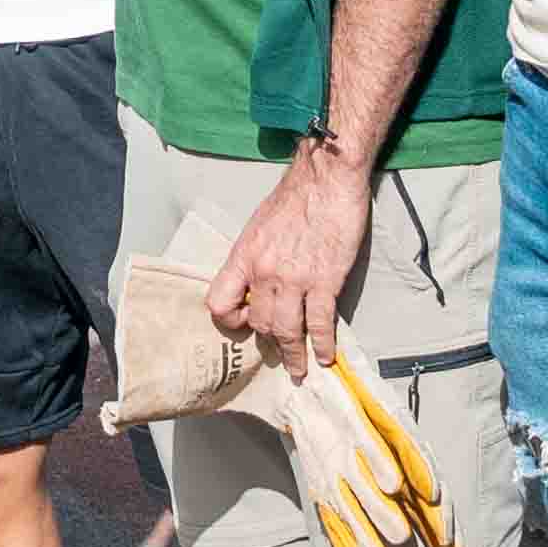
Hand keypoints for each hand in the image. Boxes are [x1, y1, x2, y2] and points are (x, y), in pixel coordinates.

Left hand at [205, 140, 374, 376]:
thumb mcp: (259, 224)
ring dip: (293, 354)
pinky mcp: (325, 282)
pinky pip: (320, 324)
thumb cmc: (295, 196)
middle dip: (269, 341)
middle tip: (279, 351)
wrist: (327, 178)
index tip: (245, 323)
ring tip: (299, 368)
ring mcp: (295, 280)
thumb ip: (255, 255)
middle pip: (259, 323)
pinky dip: (322, 345)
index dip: (230, 320)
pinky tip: (324, 356)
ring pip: (287, 330)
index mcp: (244, 256)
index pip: (220, 303)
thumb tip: (255, 280)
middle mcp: (265, 272)